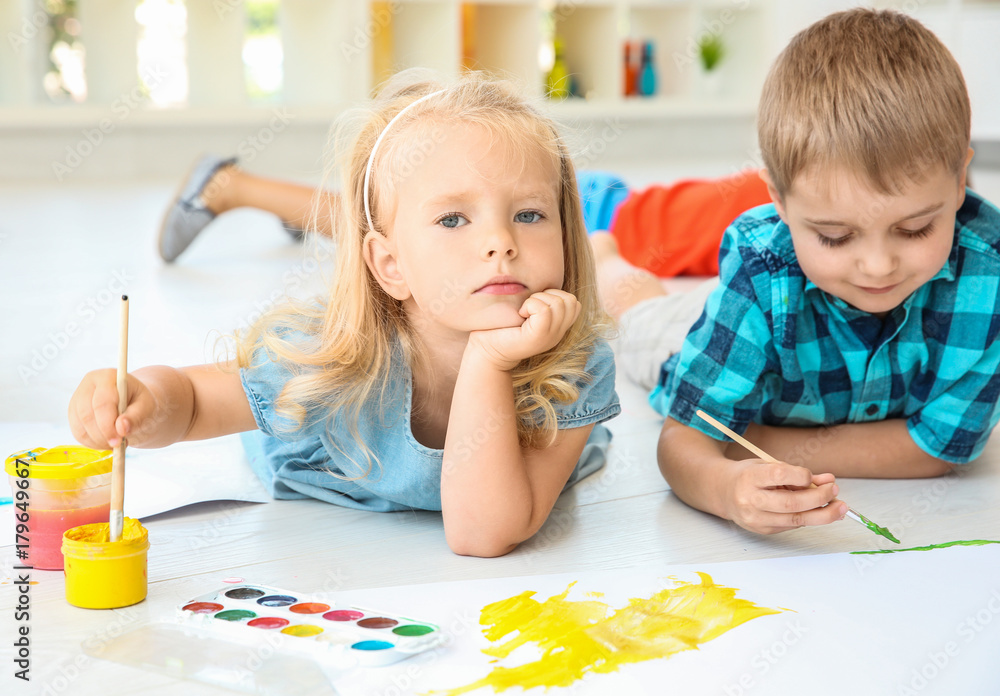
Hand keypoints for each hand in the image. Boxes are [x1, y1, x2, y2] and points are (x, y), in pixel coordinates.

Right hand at [69, 368, 157, 448]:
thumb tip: (121, 428)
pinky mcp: (74, 413)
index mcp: (108, 377)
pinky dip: (92, 443)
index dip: (108, 425)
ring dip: (98, 441)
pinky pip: (78, 433)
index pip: (102, 403)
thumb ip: (136, 417)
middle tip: (117, 445)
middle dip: (102, 435)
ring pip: (80, 426)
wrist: (135, 404)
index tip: (119, 440)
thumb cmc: (142, 404)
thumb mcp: (147, 408)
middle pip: (87, 415)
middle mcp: (89, 384)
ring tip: (116, 442)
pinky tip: (107, 442)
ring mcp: (78, 398)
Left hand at [467, 289, 580, 369]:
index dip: (556, 295)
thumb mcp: (527, 310)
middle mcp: (558, 334)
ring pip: (558, 303)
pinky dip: (531, 305)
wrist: (486, 350)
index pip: (574, 303)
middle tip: (528, 307)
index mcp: (558, 327)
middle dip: (548, 295)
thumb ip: (542, 300)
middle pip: (570, 301)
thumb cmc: (501, 325)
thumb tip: (545, 273)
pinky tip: (520, 314)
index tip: (534, 304)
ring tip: (523, 311)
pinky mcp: (537, 338)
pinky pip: (544, 310)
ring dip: (537, 299)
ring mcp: (550, 337)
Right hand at [723, 459, 846, 533]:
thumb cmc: (748, 475)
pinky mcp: (762, 530)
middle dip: (819, 498)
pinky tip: (816, 511)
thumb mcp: (768, 465)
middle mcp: (750, 499)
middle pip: (792, 503)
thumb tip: (828, 480)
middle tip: (835, 492)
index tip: (812, 476)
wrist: (722, 492)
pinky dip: (807, 518)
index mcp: (749, 477)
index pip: (779, 475)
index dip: (802, 476)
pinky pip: (791, 525)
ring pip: (796, 520)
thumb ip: (797, 474)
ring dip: (823, 514)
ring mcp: (755, 518)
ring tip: (839, 507)